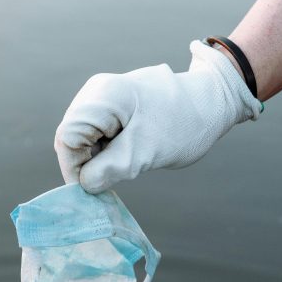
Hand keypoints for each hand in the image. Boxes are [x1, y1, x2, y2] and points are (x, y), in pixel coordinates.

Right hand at [54, 39, 261, 193]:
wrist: (213, 103)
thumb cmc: (183, 125)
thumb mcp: (145, 153)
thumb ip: (109, 170)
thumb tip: (83, 186)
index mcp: (103, 96)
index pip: (68, 137)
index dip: (74, 167)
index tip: (90, 191)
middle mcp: (97, 91)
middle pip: (72, 135)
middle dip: (85, 163)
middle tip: (110, 181)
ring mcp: (104, 96)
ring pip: (83, 135)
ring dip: (97, 157)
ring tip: (125, 165)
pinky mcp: (113, 105)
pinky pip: (97, 132)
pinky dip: (106, 149)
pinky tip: (126, 155)